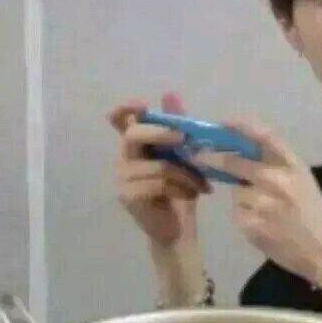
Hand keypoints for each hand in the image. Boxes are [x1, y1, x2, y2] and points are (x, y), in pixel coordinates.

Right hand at [108, 92, 212, 246]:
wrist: (178, 228)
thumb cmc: (181, 190)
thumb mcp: (184, 156)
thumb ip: (177, 126)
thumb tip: (170, 94)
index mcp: (137, 145)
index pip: (120, 121)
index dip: (126, 110)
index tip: (142, 105)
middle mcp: (124, 158)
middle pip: (134, 135)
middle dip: (161, 133)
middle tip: (184, 137)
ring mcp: (122, 178)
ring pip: (157, 164)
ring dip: (186, 173)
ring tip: (202, 183)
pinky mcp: (127, 196)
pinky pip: (159, 183)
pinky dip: (182, 187)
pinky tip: (193, 194)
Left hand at [194, 119, 321, 285]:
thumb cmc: (313, 211)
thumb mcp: (302, 178)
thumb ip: (276, 163)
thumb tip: (240, 151)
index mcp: (292, 165)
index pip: (263, 136)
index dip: (240, 126)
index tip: (223, 123)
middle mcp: (276, 179)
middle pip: (234, 162)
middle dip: (212, 158)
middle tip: (198, 156)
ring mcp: (261, 202)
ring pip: (236, 191)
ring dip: (242, 196)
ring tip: (265, 210)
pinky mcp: (250, 223)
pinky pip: (238, 212)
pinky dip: (245, 215)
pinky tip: (263, 224)